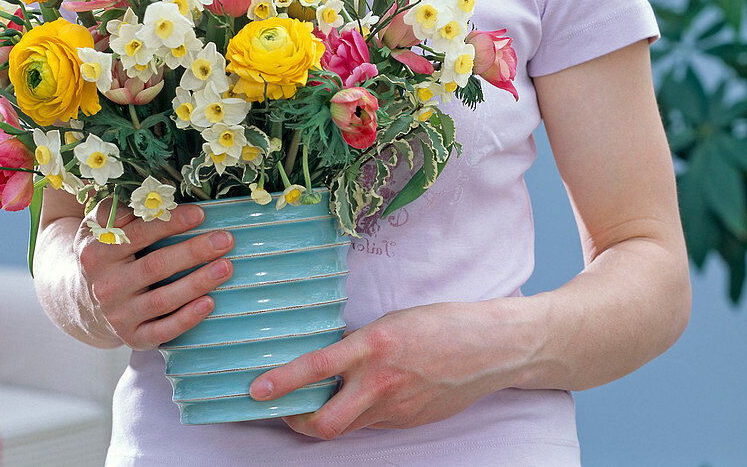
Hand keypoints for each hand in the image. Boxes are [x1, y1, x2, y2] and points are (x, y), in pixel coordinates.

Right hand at [75, 199, 234, 349]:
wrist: (83, 298)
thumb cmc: (105, 250)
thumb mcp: (99, 224)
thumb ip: (118, 207)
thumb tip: (151, 199)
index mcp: (98, 251)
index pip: (139, 233)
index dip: (170, 223)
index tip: (200, 214)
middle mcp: (105, 285)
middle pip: (155, 266)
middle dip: (193, 252)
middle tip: (225, 240)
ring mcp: (118, 314)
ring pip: (162, 300)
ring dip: (197, 283)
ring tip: (226, 267)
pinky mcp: (132, 337)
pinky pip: (161, 331)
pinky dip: (186, 319)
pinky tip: (209, 303)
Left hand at [248, 301, 526, 439]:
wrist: (490, 349)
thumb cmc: (442, 324)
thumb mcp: (392, 322)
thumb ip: (360, 344)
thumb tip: (330, 360)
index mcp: (374, 345)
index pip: (317, 368)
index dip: (284, 382)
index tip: (256, 389)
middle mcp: (381, 382)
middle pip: (326, 423)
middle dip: (297, 423)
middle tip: (281, 409)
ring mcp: (396, 408)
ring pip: (348, 426)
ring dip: (328, 417)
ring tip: (315, 401)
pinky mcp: (408, 422)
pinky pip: (373, 423)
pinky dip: (360, 414)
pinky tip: (363, 396)